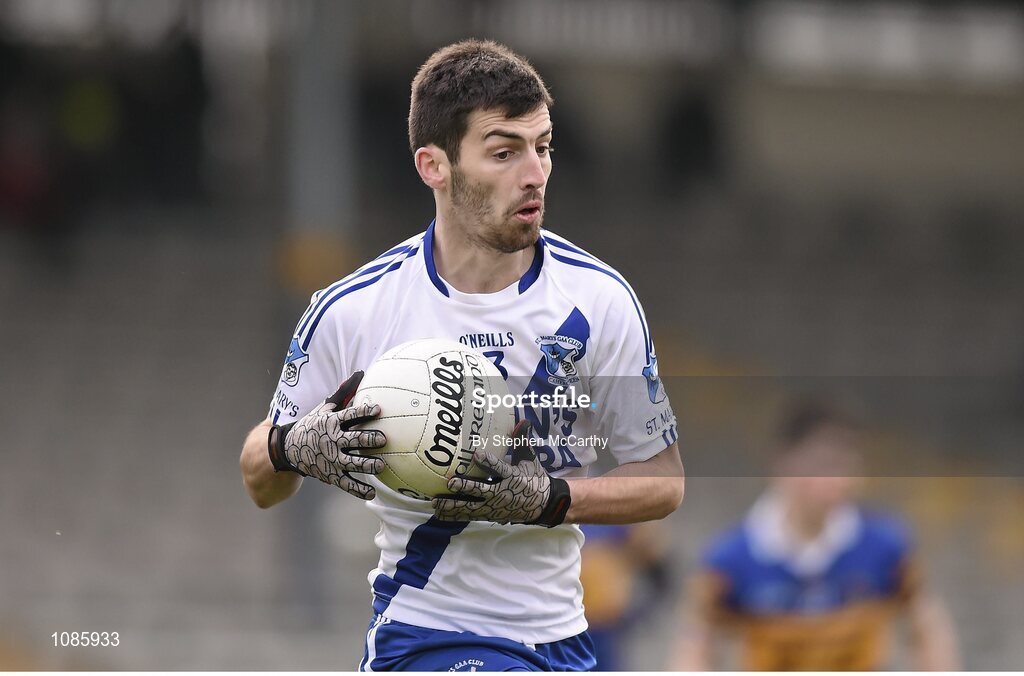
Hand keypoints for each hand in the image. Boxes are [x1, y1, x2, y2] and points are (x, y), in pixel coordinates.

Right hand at [268, 371, 385, 499]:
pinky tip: (371, 492)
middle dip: (368, 440)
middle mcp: (333, 441)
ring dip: (367, 465)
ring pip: (352, 463)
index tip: (379, 409)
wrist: (290, 449)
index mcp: (332, 422)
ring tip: (380, 466)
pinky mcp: (332, 475)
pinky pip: (347, 484)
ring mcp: (333, 459)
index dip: (364, 411)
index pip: (350, 415)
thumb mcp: (325, 408)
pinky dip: (358, 489)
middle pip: (353, 440)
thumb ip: (343, 394)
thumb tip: (360, 373)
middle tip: (383, 439)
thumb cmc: (313, 424)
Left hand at [432, 421, 571, 525]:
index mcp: (513, 478)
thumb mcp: (530, 460)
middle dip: (466, 487)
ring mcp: (494, 506)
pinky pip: (469, 516)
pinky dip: (454, 515)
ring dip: (453, 505)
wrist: (542, 505)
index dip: (489, 462)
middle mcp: (502, 493)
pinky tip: (439, 514)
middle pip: (482, 491)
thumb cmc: (534, 478)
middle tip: (451, 483)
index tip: (477, 454)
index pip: (500, 469)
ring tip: (437, 502)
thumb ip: (523, 442)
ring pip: (471, 507)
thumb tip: (525, 421)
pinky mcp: (489, 514)